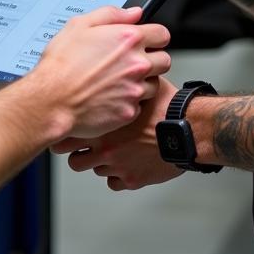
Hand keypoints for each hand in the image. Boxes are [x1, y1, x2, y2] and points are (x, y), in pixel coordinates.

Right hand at [29, 6, 170, 139]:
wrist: (50, 101)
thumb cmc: (61, 65)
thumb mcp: (79, 25)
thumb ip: (111, 14)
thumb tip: (133, 13)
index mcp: (128, 39)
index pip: (163, 34)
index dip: (154, 38)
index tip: (146, 42)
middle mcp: (137, 64)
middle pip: (164, 60)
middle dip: (152, 60)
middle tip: (132, 63)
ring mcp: (135, 90)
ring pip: (154, 85)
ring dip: (142, 83)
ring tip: (119, 82)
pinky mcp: (129, 111)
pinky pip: (139, 105)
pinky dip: (128, 102)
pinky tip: (111, 97)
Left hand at [51, 76, 183, 189]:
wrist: (188, 131)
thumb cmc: (167, 108)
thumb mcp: (140, 86)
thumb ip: (122, 84)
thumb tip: (114, 71)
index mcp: (103, 123)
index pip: (67, 134)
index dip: (66, 132)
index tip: (67, 130)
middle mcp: (105, 148)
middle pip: (74, 159)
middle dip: (76, 153)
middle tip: (80, 147)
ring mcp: (117, 166)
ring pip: (94, 170)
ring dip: (99, 162)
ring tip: (110, 152)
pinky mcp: (131, 179)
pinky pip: (114, 183)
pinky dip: (117, 175)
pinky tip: (125, 164)